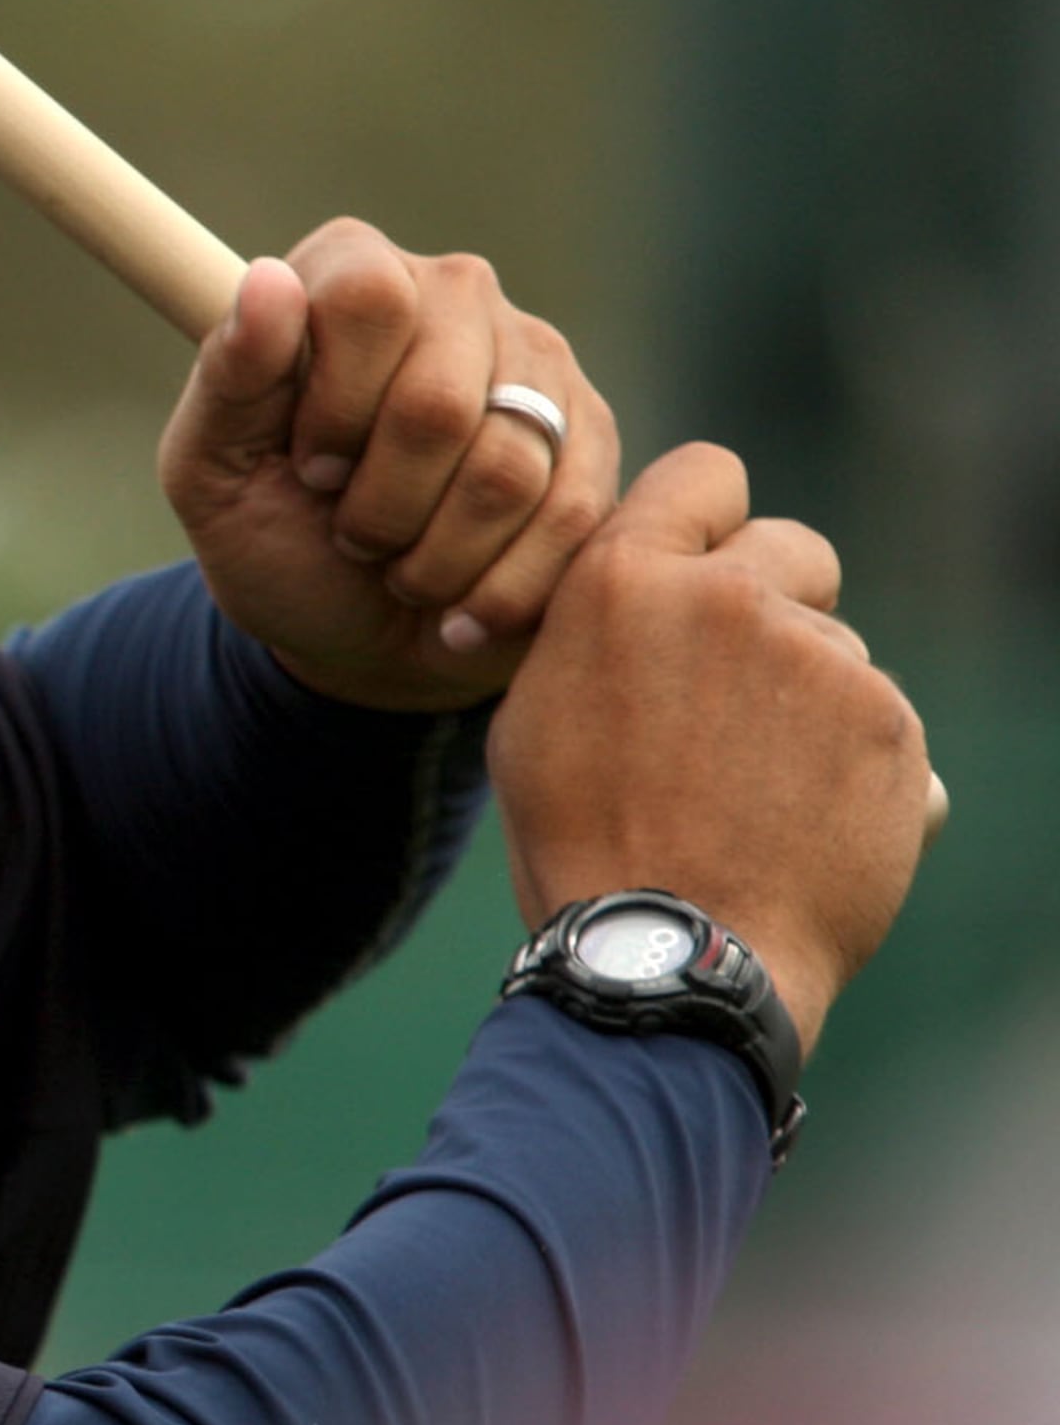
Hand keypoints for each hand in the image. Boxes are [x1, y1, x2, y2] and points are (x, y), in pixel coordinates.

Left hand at [161, 221, 618, 710]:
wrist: (359, 631)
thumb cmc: (274, 537)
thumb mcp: (212, 470)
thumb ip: (229, 377)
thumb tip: (268, 280)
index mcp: (350, 269)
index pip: (365, 297)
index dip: (334, 407)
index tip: (309, 467)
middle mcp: (455, 290)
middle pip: (438, 402)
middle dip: (381, 505)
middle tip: (353, 533)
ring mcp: (537, 357)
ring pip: (507, 469)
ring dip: (435, 556)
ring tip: (402, 565)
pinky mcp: (595, 433)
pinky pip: (568, 517)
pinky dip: (496, 589)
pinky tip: (457, 603)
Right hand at [492, 445, 931, 1053]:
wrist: (674, 952)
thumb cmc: (584, 846)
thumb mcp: (534, 719)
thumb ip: (594, 632)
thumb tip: (628, 596)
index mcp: (622, 584)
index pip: (703, 472)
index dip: (709, 518)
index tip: (704, 571)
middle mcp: (728, 598)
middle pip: (793, 547)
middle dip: (779, 604)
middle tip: (738, 699)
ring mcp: (819, 658)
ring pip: (836, 650)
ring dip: (811, 702)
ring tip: (758, 795)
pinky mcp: (890, 720)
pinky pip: (882, 721)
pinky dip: (858, 767)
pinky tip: (805, 829)